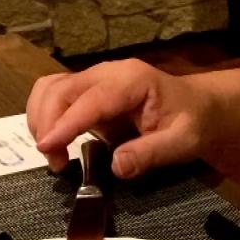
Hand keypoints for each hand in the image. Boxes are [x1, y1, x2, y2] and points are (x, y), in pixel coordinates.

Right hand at [27, 59, 215, 177]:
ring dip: (41, 119)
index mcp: (132, 80)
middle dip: (48, 124)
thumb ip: (150, 153)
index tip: (48, 147)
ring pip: (51, 88)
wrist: (198, 107)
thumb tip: (117, 166)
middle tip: (56, 163)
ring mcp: (96, 79)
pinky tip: (53, 141)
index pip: (90, 100)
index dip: (66, 124)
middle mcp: (108, 72)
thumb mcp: (182, 142)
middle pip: (61, 89)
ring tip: (52, 153)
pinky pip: (55, 94)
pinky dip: (46, 116)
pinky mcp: (88, 91)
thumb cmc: (193, 122)